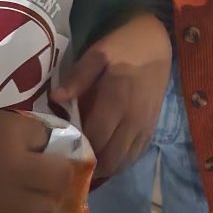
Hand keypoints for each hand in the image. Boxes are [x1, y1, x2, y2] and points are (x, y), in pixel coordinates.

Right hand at [0, 110, 71, 212]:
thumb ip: (7, 131)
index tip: (34, 144)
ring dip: (40, 201)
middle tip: (39, 171)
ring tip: (24, 195)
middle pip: (58, 178)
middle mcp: (14, 169)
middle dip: (54, 173)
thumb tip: (32, 144)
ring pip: (45, 209)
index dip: (43, 142)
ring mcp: (3, 204)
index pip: (48, 138)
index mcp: (8, 133)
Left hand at [51, 13, 170, 178]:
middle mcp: (133, 120)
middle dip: (91, 166)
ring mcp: (145, 127)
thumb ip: (78, 77)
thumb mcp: (98, 54)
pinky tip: (105, 160)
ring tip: (85, 165)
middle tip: (70, 163)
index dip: (79, 150)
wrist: (157, 43)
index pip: (96, 138)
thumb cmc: (123, 47)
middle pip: (111, 158)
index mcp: (117, 100)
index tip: (61, 151)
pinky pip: (136, 155)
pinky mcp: (151, 128)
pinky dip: (120, 162)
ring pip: (124, 162)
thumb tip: (55, 99)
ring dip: (105, 168)